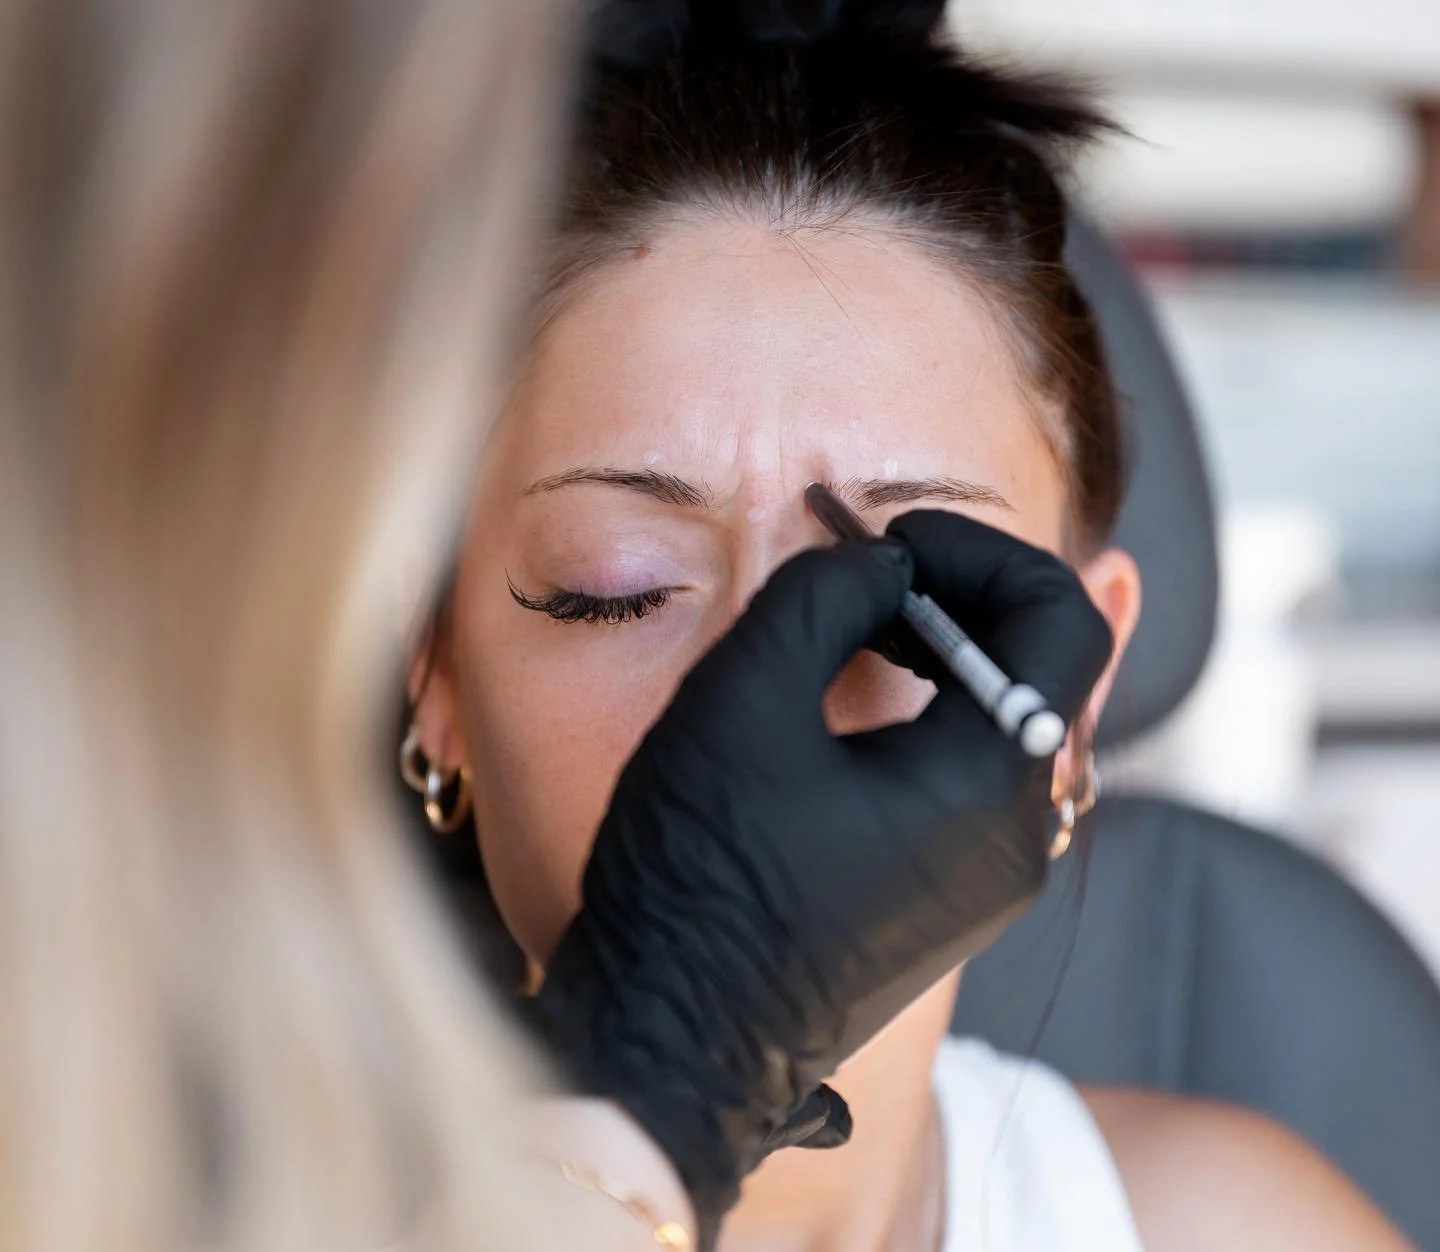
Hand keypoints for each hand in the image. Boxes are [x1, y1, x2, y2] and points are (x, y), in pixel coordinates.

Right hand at [533, 510, 1112, 1246]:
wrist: (673, 1041)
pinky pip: (976, 774)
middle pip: (1045, 668)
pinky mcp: (951, 901)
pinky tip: (858, 696)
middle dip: (964, 592)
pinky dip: (933, 710)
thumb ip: (828, 593)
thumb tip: (883, 566)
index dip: (981, 549)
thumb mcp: (745, 695)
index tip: (891, 539)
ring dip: (948, 647)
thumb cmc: (700, 874)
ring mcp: (990, 881)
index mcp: (990, 786)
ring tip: (859, 622)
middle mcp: (1018, 840)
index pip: (1061, 619)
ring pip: (1012, 719)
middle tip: (869, 569)